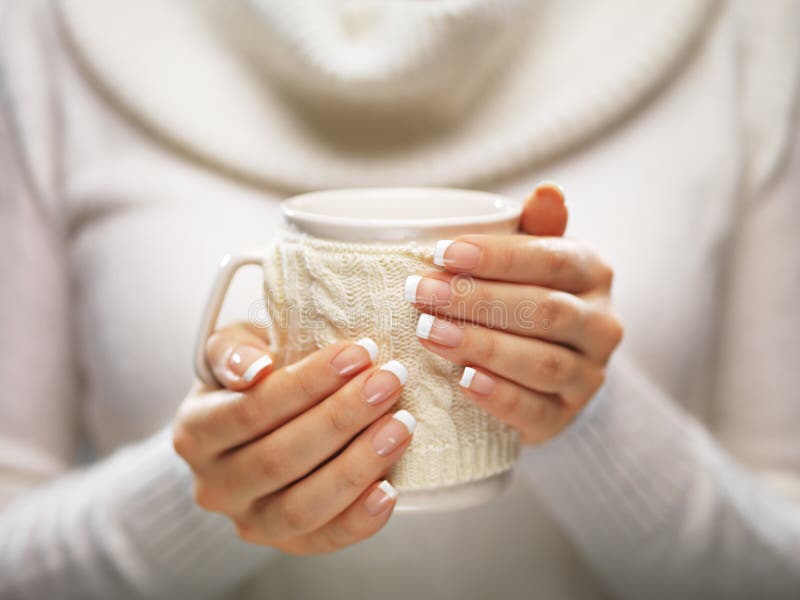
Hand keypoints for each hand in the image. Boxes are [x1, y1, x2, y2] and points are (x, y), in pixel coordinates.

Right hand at [173, 324, 414, 553]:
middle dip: (342, 417)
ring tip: (401, 424)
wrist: (261, 418)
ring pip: (301, 507)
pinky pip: (324, 540)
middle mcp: (214, 485)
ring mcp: (249, 521)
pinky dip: (359, 519)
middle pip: (279, 458)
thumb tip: (255, 369)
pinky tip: (390, 487)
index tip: (359, 353)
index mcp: (195, 432)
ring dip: (358, 465)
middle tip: (389, 382)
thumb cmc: (256, 372)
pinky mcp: (286, 544)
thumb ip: (234, 350)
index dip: (308, 383)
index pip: (250, 410)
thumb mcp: (235, 346)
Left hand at [406, 183, 622, 443]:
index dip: (498, 256)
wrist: (543, 369)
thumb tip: (548, 190)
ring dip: (481, 345)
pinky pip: (535, 410)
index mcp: (593, 274)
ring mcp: (588, 376)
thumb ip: (534, 228)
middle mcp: (601, 325)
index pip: (554, 260)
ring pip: (542, 362)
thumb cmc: (525, 296)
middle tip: (422, 293)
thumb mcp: (530, 259)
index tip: (441, 253)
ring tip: (429, 333)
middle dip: (478, 300)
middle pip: (545, 310)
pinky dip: (498, 396)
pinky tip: (462, 381)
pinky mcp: (565, 418)